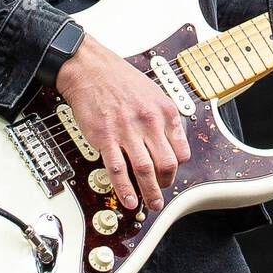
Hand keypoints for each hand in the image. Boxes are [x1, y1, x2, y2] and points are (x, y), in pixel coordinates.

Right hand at [55, 34, 190, 211]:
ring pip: (144, 170)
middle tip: (161, 193)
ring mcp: (127, 131)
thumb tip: (171, 143)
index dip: (178, 167)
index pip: (182, 150)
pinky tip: (128, 199)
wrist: (90, 69)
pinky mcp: (105, 137)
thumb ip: (164, 119)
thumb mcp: (154, 93)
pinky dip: (124, 188)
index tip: (171, 173)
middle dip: (166, 184)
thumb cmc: (119, 79)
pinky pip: (117, 169)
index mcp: (164, 111)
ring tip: (150, 204)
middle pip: (167, 164)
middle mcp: (149, 122)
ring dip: (149, 192)